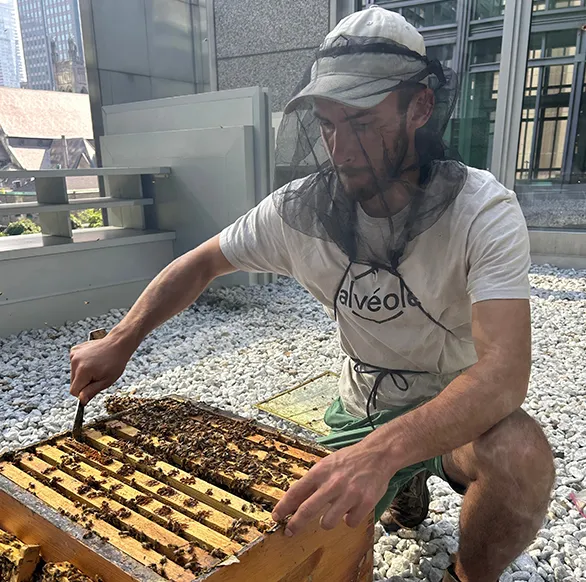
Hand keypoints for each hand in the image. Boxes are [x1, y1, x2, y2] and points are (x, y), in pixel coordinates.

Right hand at [70, 334, 132, 403]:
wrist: (117, 344)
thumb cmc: (115, 362)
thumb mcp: (107, 381)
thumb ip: (91, 391)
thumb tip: (81, 401)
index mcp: (82, 371)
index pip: (74, 391)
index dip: (83, 393)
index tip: (93, 387)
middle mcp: (75, 362)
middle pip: (73, 383)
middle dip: (84, 383)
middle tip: (97, 375)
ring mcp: (73, 355)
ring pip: (74, 374)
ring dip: (83, 374)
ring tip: (96, 367)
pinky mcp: (74, 350)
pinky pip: (74, 365)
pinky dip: (81, 365)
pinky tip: (92, 360)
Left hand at [271, 440, 394, 535]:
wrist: (377, 454)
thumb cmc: (350, 460)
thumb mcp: (327, 464)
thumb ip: (313, 481)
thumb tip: (294, 500)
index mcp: (321, 471)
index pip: (296, 491)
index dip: (284, 506)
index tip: (276, 516)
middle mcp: (333, 483)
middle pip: (307, 510)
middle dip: (295, 524)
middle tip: (289, 531)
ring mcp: (349, 493)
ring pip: (328, 522)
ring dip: (327, 522)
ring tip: (333, 511)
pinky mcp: (365, 503)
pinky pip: (350, 522)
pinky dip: (349, 518)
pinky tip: (353, 507)